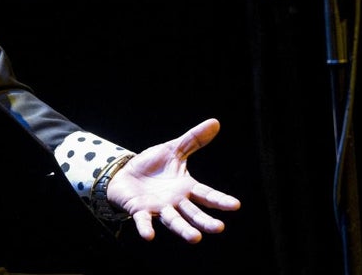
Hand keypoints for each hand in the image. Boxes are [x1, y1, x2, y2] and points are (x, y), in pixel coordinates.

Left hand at [106, 118, 240, 242]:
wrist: (125, 174)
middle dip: (205, 221)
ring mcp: (158, 208)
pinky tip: (149, 236)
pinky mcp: (140, 211)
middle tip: (219, 228)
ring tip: (195, 238)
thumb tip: (216, 122)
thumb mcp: (173, 150)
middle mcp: (175, 202)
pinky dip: (146, 228)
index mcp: (186, 188)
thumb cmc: (152, 166)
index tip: (236, 205)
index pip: (206, 194)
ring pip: (173, 221)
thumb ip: (194, 140)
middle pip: (193, 213)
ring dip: (183, 230)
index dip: (220, 200)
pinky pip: (144, 221)